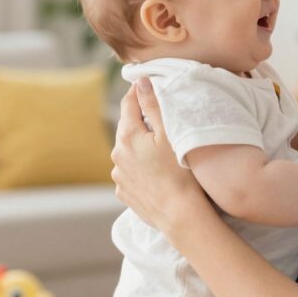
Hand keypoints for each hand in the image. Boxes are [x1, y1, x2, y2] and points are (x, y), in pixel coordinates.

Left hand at [111, 79, 205, 233]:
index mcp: (127, 136)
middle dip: (141, 121)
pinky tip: (157, 173)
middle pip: (127, 128)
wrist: (180, 215)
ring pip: (128, 151)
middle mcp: (117, 154)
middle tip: (161, 119)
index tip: (146, 85)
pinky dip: (140, 168)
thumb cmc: (180, 173)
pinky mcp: (124, 192)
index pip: (128, 103)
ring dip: (140, 146)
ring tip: (161, 151)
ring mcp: (119, 176)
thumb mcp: (170, 134)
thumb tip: (141, 81)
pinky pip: (130, 172)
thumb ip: (154, 106)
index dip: (138, 91)